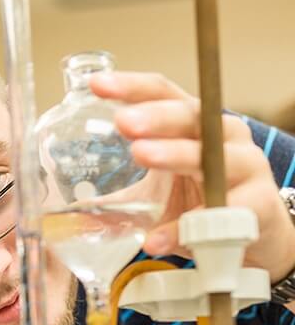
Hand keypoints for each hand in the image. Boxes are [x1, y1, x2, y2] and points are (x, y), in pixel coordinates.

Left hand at [89, 71, 294, 282]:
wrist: (254, 239)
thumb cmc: (202, 203)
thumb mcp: (160, 192)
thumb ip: (121, 195)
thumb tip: (68, 214)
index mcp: (194, 125)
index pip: (164, 94)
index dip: (132, 87)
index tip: (97, 85)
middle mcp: (224, 138)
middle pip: (193, 116)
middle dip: (157, 116)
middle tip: (123, 122)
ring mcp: (245, 169)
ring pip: (215, 154)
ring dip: (177, 152)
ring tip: (142, 154)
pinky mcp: (256, 206)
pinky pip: (222, 213)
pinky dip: (188, 226)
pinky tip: (158, 238)